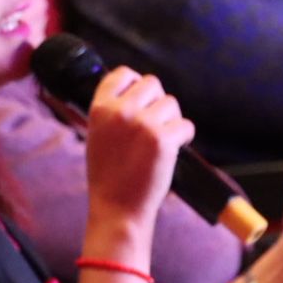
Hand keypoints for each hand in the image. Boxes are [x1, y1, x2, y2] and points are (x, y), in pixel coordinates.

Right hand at [84, 67, 194, 247]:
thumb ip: (112, 111)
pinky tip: (173, 150)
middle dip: (157, 102)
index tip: (142, 98)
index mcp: (99, 108)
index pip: (122, 73)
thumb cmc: (108, 176)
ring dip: (171, 120)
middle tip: (154, 124)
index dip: (136, 83)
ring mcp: (143, 124)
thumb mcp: (97, 136)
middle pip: (152, 83)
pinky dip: (184, 137)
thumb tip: (137, 91)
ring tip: (160, 142)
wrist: (117, 209)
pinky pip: (186, 125)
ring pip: (171, 103)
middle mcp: (120, 111)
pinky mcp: (163, 140)